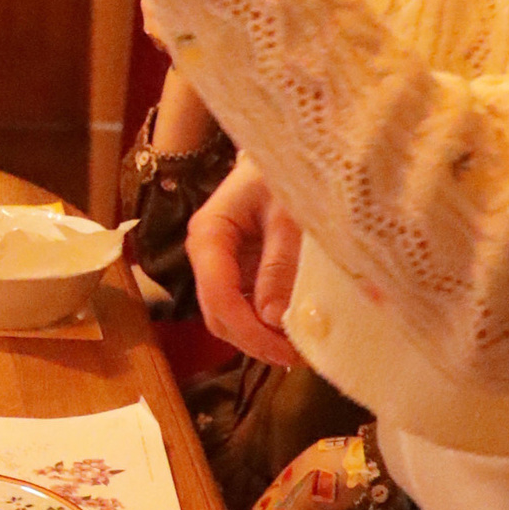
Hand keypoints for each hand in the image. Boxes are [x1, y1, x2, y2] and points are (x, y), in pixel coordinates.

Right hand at [187, 156, 305, 368]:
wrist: (292, 152)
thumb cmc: (286, 175)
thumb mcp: (290, 217)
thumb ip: (280, 265)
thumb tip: (272, 318)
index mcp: (209, 234)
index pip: (218, 295)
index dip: (249, 331)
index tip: (286, 353)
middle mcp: (207, 254)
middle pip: (218, 314)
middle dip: (254, 340)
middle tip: (298, 357)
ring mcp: (222, 264)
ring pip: (229, 316)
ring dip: (260, 338)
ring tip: (301, 348)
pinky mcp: (239, 269)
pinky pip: (246, 306)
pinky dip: (266, 325)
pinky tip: (294, 330)